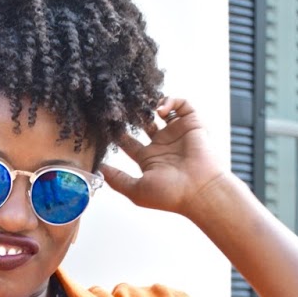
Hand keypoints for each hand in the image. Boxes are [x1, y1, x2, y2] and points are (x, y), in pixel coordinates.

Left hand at [99, 97, 232, 218]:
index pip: (128, 142)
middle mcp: (162, 145)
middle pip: (143, 123)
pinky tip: (160, 110)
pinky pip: (182, 105)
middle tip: (120, 108)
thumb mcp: (136, 190)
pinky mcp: (192, 124)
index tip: (106, 125)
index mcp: (149, 159)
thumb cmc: (171, 195)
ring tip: (141, 106)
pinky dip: (171, 101)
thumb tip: (97, 169)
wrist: (200, 190)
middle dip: (132, 115)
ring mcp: (176, 134)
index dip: (117, 133)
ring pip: (161, 111)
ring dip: (150, 106)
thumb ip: (117, 179)